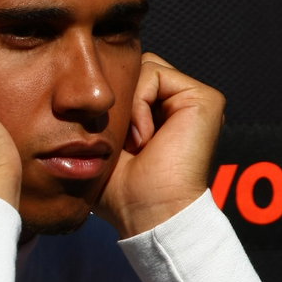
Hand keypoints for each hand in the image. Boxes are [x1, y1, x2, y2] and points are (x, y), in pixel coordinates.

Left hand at [97, 53, 224, 235]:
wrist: (148, 213)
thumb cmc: (121, 190)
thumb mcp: (101, 143)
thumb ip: (98, 111)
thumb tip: (76, 85)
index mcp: (161, 114)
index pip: (127, 80)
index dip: (108, 105)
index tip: (112, 143)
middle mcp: (180, 104)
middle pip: (134, 69)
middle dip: (118, 103)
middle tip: (123, 144)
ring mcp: (194, 100)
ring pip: (141, 68)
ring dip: (128, 109)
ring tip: (136, 144)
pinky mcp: (205, 98)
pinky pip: (153, 75)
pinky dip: (139, 107)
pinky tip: (145, 139)